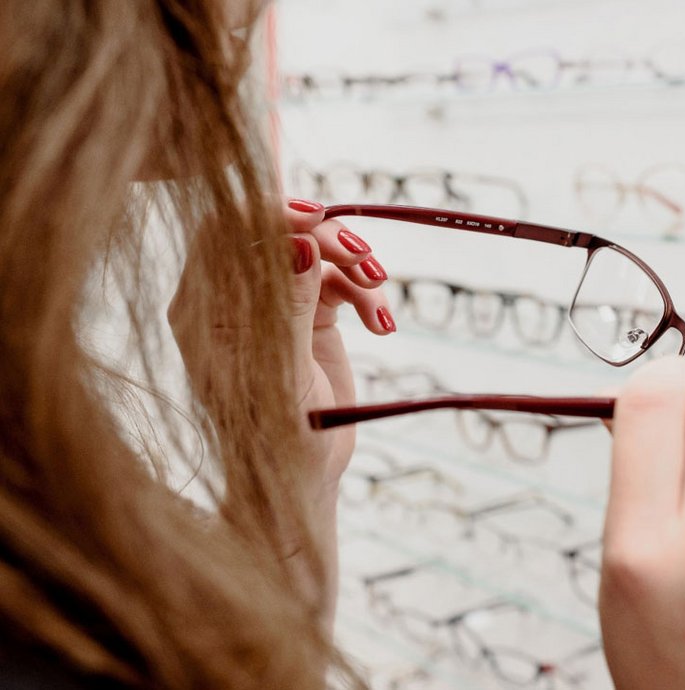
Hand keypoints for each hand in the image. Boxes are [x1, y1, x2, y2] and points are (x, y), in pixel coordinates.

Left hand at [169, 198, 393, 504]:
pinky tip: (383, 325)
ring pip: (314, 252)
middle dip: (322, 237)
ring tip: (379, 289)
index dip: (265, 213)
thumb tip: (301, 247)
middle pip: (275, 233)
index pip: (222, 235)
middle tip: (361, 256)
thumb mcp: (283, 378)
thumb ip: (289, 311)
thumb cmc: (277, 442)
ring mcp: (276, 305)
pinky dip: (366, 294)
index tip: (315, 218)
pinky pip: (340, 282)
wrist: (303, 478)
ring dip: (353, 264)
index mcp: (204, 311)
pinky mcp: (311, 316)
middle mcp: (236, 300)